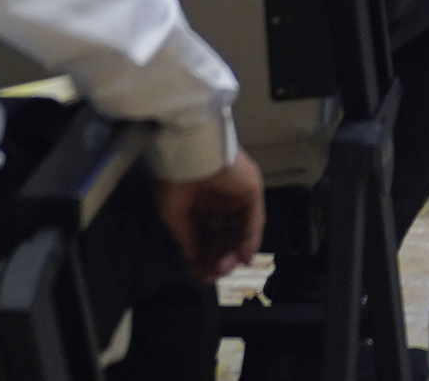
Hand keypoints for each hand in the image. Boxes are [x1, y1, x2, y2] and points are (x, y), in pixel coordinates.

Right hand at [154, 155, 263, 280]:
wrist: (187, 152)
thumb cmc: (174, 180)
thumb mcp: (174, 215)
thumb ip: (187, 238)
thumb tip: (195, 259)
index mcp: (199, 203)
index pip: (207, 235)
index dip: (205, 256)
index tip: (203, 276)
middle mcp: (220, 200)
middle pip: (224, 235)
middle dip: (219, 257)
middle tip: (214, 275)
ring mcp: (237, 195)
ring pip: (240, 230)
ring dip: (234, 252)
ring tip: (225, 269)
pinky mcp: (251, 190)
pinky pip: (254, 219)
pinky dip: (251, 239)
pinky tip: (244, 257)